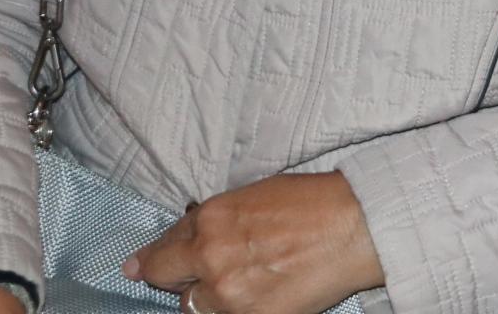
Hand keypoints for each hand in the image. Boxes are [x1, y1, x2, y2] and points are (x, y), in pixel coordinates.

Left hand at [124, 171, 381, 313]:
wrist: (358, 228)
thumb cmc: (317, 203)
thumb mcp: (257, 194)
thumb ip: (218, 218)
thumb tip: (190, 231)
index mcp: (211, 218)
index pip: (163, 247)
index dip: (152, 258)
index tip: (139, 266)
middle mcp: (210, 256)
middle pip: (167, 278)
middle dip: (178, 275)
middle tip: (198, 274)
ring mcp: (228, 293)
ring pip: (196, 305)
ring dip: (211, 296)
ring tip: (247, 280)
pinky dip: (236, 308)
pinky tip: (261, 292)